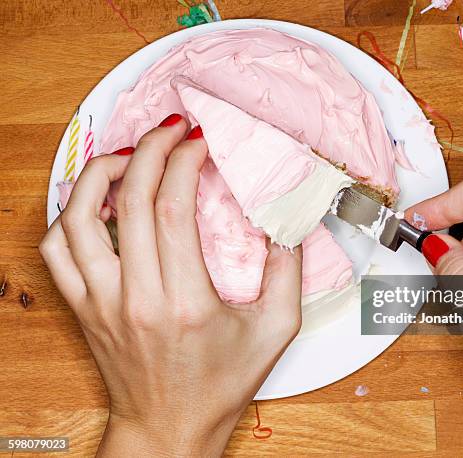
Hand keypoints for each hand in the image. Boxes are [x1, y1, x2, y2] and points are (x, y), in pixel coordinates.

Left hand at [40, 115, 302, 456]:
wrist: (169, 429)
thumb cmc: (221, 385)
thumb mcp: (276, 330)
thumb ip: (288, 271)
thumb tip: (286, 219)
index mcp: (185, 303)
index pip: (172, 209)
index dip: (184, 162)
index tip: (199, 142)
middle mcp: (135, 299)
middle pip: (128, 200)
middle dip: (149, 150)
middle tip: (170, 131)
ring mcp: (101, 303)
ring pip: (78, 218)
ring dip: (100, 174)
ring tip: (127, 157)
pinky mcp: (84, 309)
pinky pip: (56, 251)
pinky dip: (70, 215)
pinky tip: (99, 203)